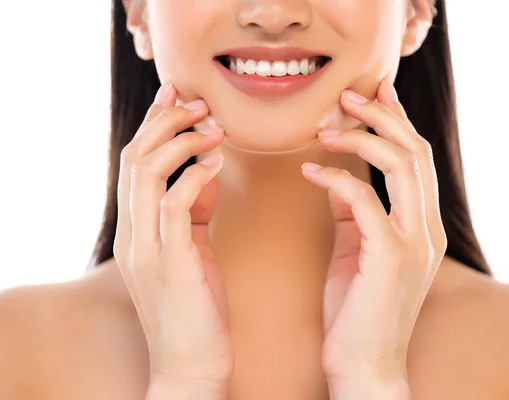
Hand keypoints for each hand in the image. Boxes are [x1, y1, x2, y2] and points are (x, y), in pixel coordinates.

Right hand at [113, 82, 232, 396]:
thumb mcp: (193, 251)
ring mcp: (146, 249)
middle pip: (134, 158)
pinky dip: (195, 176)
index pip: (133, 163)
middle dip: (165, 122)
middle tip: (197, 104)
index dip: (153, 125)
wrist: (191, 366)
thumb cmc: (196, 308)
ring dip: (181, 141)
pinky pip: (175, 205)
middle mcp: (132, 235)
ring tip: (212, 127)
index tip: (176, 98)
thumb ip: (194, 211)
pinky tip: (218, 162)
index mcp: (135, 230)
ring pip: (147, 173)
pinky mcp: (171, 264)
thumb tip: (207, 171)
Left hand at [301, 80, 446, 385]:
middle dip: (383, 117)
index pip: (417, 160)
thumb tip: (338, 177)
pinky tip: (310, 171)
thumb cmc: (357, 309)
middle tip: (348, 97)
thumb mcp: (358, 250)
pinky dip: (336, 179)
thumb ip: (356, 214)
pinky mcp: (391, 257)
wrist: (365, 364)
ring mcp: (414, 242)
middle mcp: (427, 229)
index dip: (398, 122)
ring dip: (362, 138)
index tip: (376, 94)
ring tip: (326, 127)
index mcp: (421, 226)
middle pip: (415, 153)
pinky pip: (365, 201)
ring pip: (402, 167)